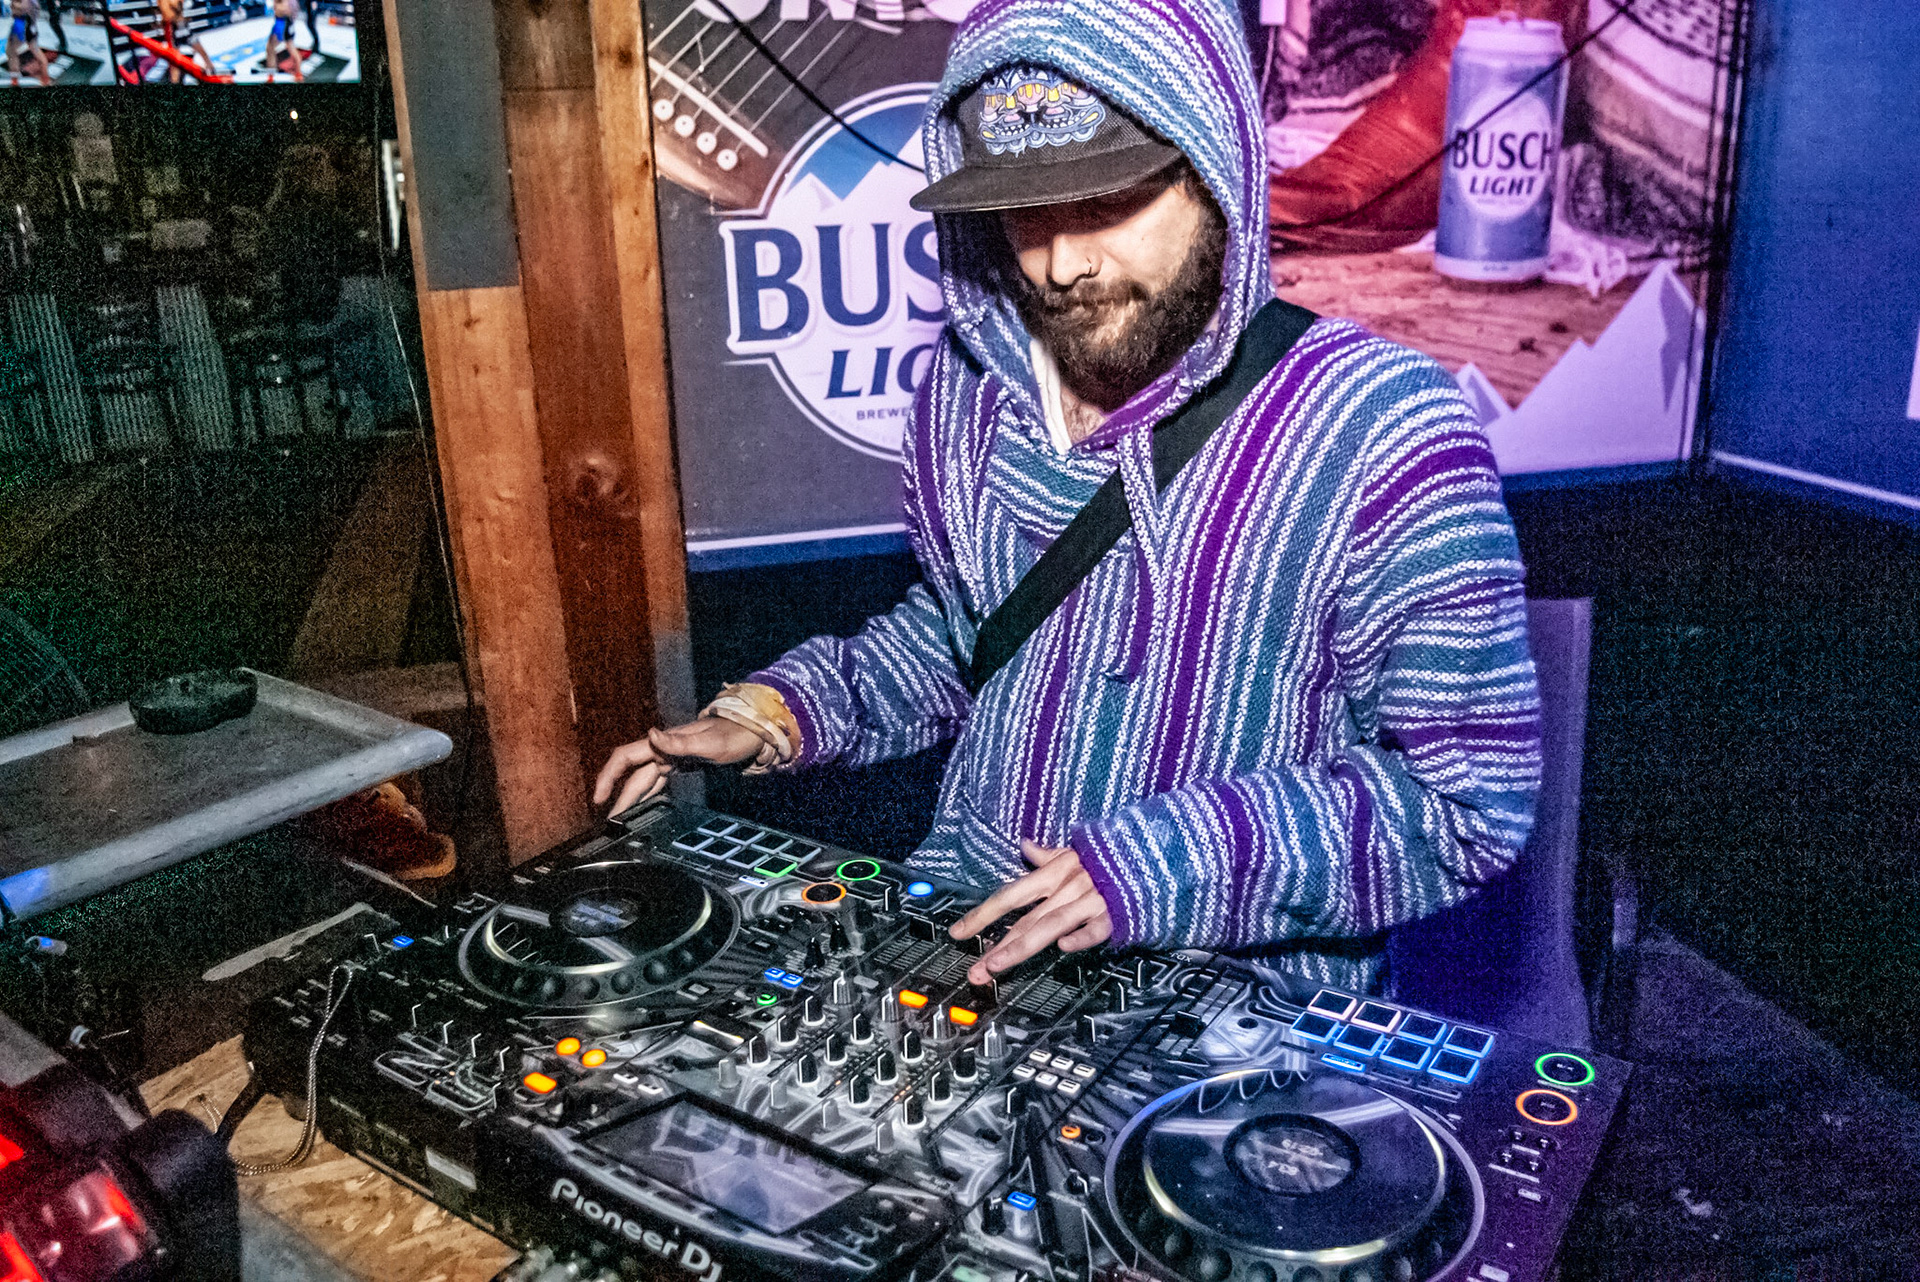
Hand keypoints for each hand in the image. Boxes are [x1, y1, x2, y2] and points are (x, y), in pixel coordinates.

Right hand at [592, 719, 763, 813]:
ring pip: (643, 780)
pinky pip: (657, 781)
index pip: (626, 757)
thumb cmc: (734, 735)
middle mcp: (663, 750)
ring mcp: (671, 758)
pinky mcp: (680, 765)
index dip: (609, 775)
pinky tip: (642, 805)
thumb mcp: (709, 742)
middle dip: (618, 796)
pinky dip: (646, 794)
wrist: (752, 733)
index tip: (599, 796)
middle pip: (632, 774)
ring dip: (630, 798)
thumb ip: (679, 743)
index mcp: (664, 743)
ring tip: (620, 818)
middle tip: (609, 820)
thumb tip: (652, 735)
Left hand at [949, 840, 1112, 985]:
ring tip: (995, 966)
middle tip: (974, 969)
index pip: (1010, 895)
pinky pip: (1094, 928)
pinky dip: (1080, 937)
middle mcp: (1066, 887)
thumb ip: (1047, 855)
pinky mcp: (1113, 914)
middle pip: (1025, 919)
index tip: (958, 932)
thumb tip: (1026, 846)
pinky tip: (1063, 948)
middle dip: (996, 945)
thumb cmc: (1110, 856)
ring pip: (1049, 926)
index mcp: (1055, 873)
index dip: (982, 914)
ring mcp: (1089, 901)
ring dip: (1020, 947)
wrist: (1152, 852)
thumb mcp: (1075, 850)